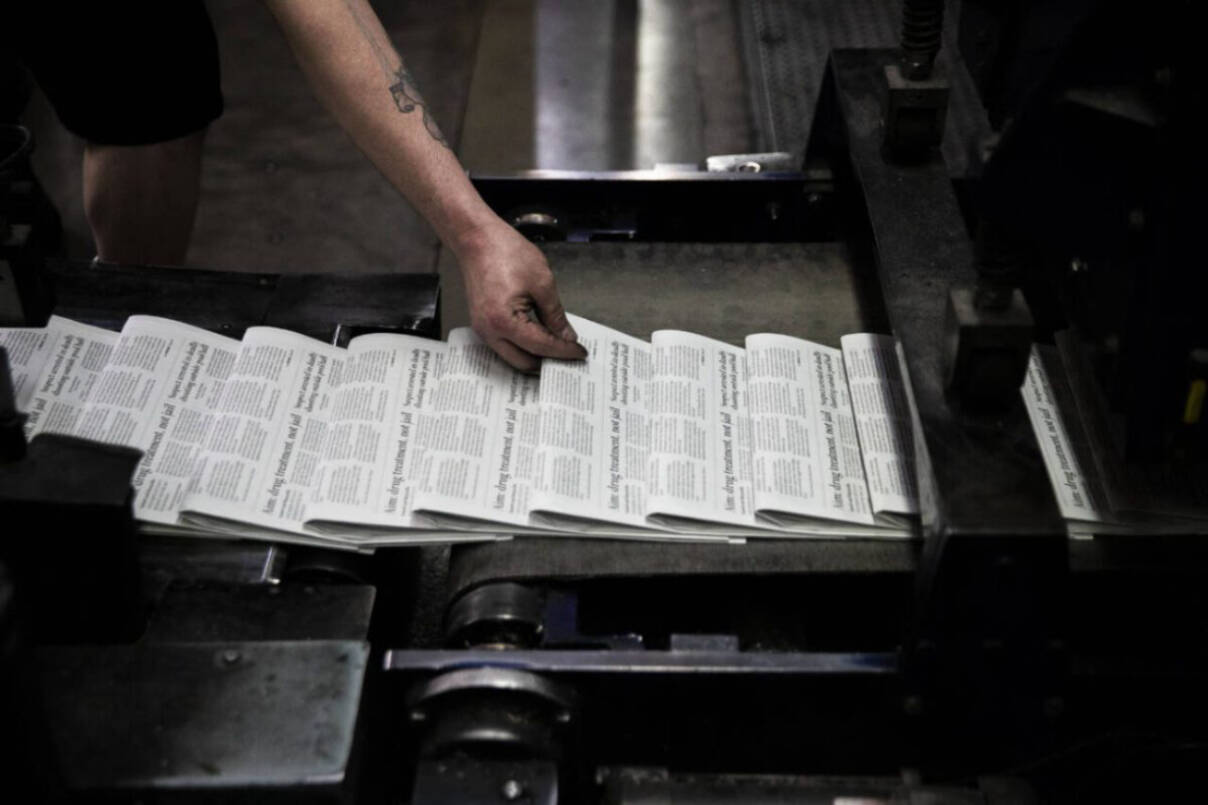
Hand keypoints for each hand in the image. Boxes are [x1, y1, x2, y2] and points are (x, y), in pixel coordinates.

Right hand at [455, 220, 587, 370]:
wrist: (477, 239)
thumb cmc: (504, 252)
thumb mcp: (542, 282)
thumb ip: (555, 315)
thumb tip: (566, 336)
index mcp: (504, 321)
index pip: (541, 347)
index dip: (564, 351)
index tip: (580, 352)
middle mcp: (489, 331)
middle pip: (524, 363)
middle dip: (549, 362)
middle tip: (570, 354)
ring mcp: (482, 330)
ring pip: (513, 358)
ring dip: (535, 356)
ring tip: (557, 347)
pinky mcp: (482, 324)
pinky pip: (505, 346)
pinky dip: (523, 347)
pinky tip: (539, 338)